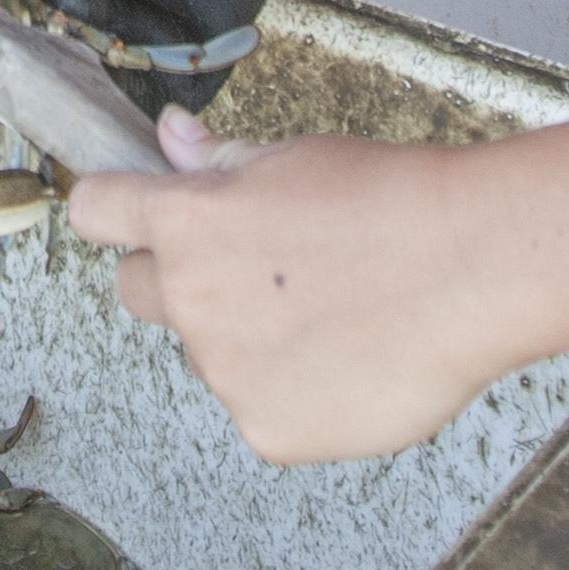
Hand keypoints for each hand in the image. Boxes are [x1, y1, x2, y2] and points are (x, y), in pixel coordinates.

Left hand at [72, 113, 535, 461]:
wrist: (471, 268)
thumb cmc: (394, 200)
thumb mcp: (295, 157)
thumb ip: (220, 163)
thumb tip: (171, 139)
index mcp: (187, 221)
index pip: (97, 212)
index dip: (112, 210)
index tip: (126, 214)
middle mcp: (190, 300)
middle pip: (138, 291)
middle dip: (175, 280)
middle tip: (252, 272)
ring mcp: (226, 373)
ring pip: (213, 355)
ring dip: (250, 339)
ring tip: (336, 314)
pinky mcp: (268, 430)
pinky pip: (262, 409)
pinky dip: (296, 393)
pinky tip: (351, 362)